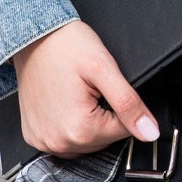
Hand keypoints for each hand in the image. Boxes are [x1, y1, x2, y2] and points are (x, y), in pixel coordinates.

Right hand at [11, 18, 159, 158]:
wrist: (31, 38)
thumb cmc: (65, 46)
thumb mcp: (104, 68)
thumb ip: (129, 103)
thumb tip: (149, 132)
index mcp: (80, 129)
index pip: (123, 131)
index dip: (122, 106)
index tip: (107, 87)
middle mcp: (59, 142)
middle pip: (104, 140)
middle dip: (105, 115)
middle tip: (91, 88)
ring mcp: (43, 141)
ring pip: (86, 143)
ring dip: (88, 124)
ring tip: (78, 94)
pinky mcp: (34, 136)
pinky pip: (63, 141)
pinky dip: (70, 127)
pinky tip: (65, 104)